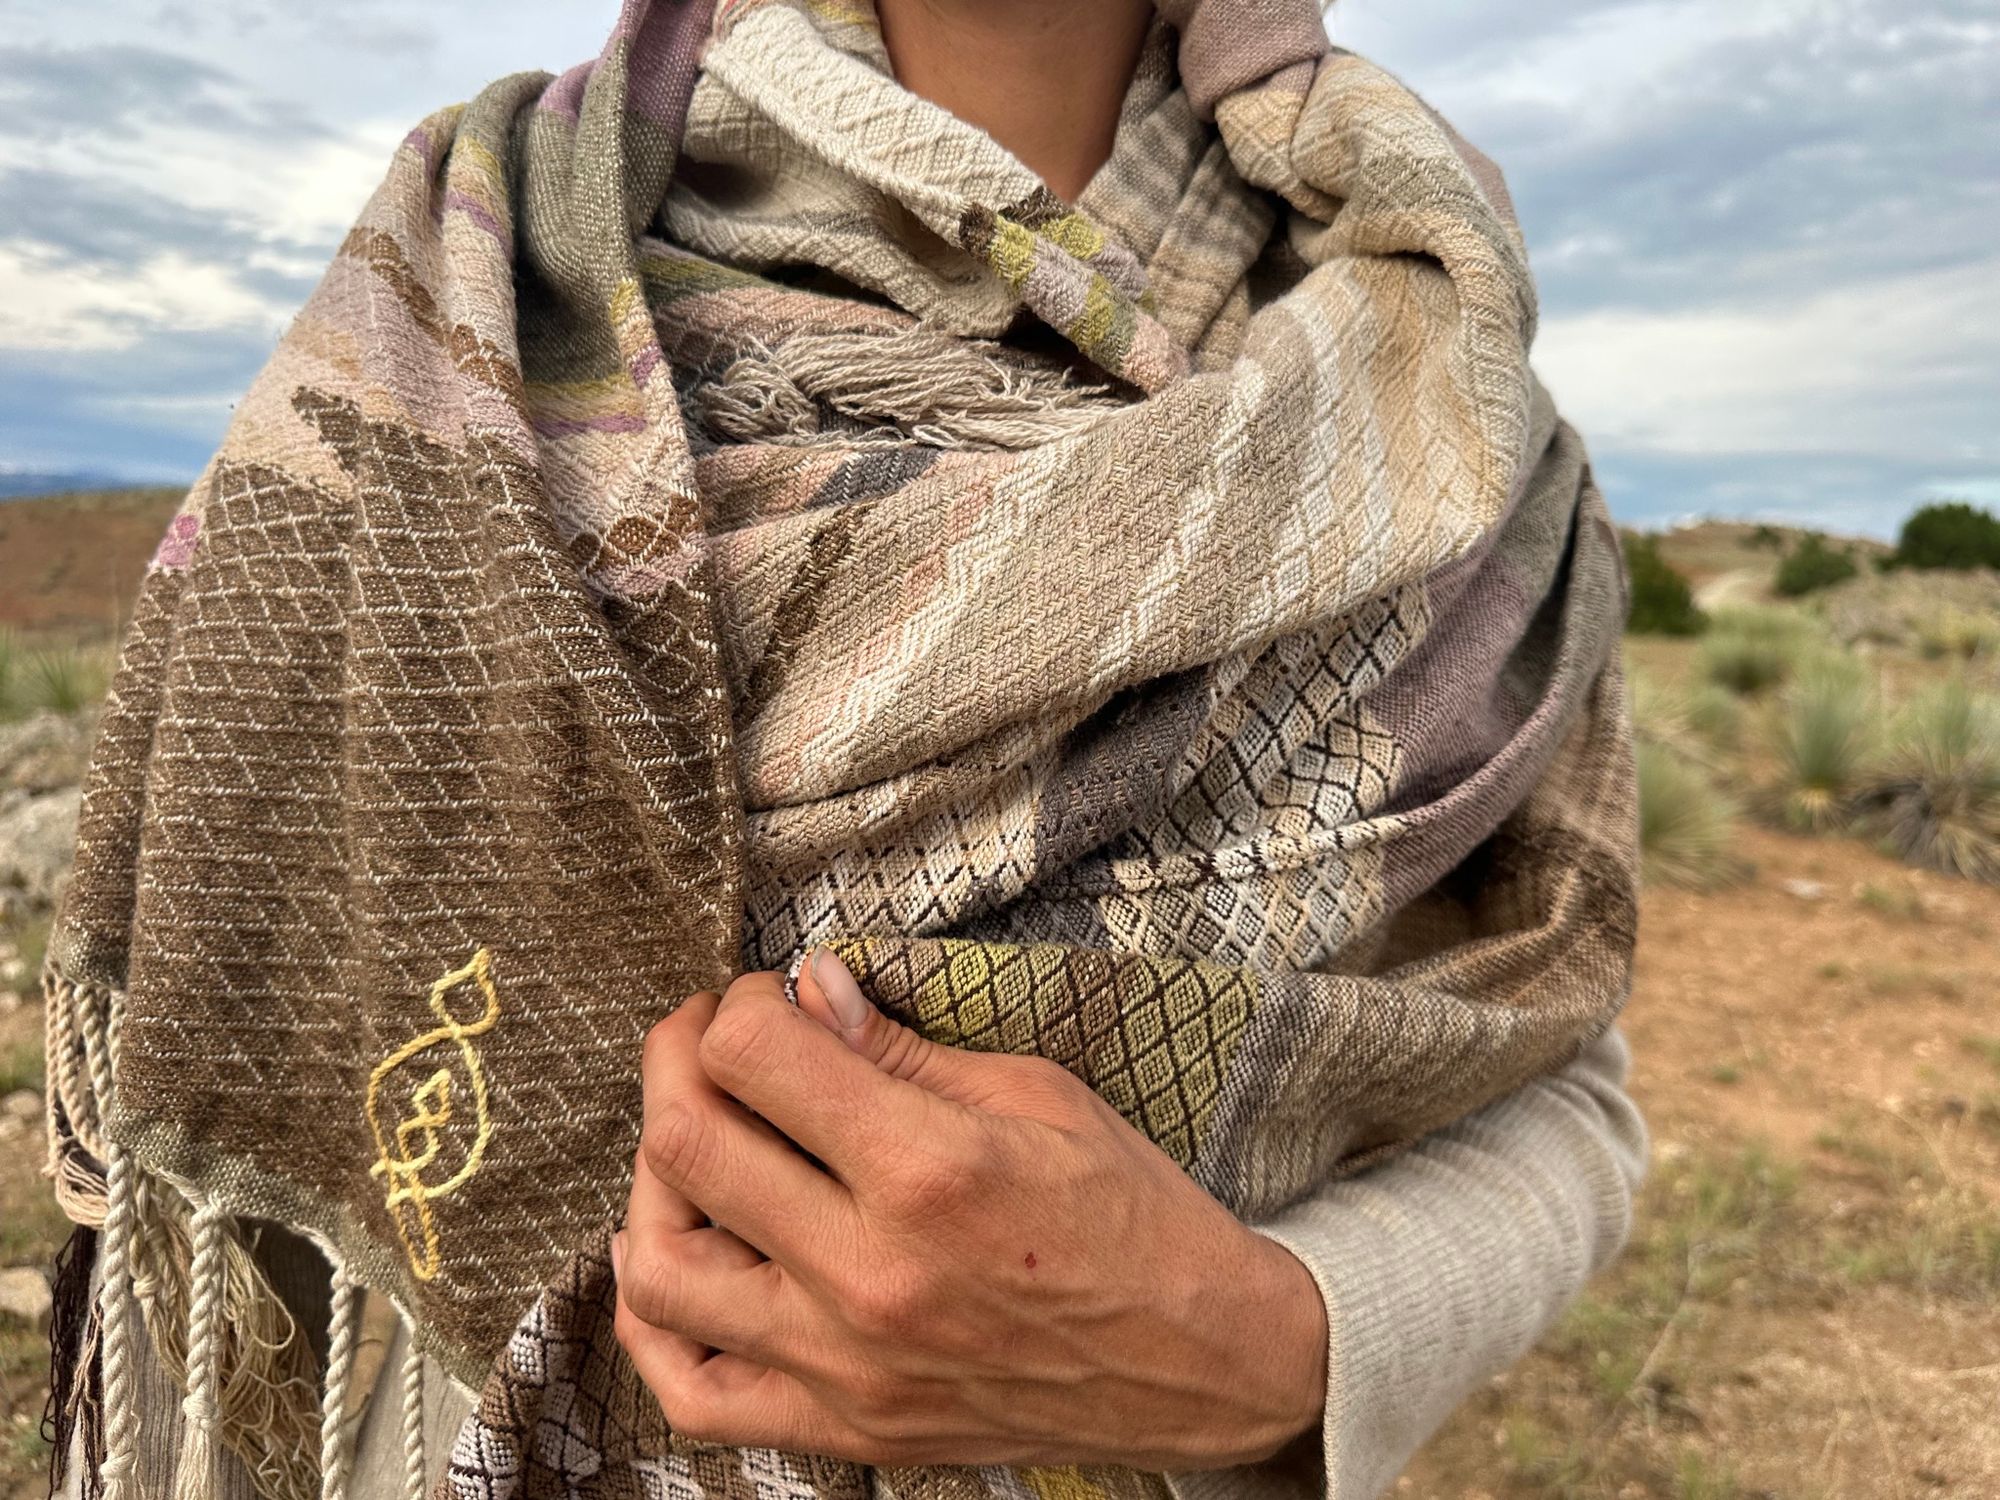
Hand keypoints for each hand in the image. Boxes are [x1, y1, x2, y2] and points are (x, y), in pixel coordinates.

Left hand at [611, 947, 1328, 1469]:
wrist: (1199, 1361)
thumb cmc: (1130, 1214)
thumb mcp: (1036, 1094)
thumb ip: (900, 1049)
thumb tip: (806, 988)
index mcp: (929, 1167)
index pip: (750, 1053)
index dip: (739, 1002)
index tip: (768, 999)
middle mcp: (870, 1272)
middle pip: (684, 1144)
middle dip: (678, 1061)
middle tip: (712, 1042)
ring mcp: (846, 1364)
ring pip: (657, 1267)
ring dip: (653, 1184)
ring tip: (698, 1148)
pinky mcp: (845, 1428)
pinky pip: (692, 1391)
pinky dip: (653, 1320)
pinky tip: (674, 1258)